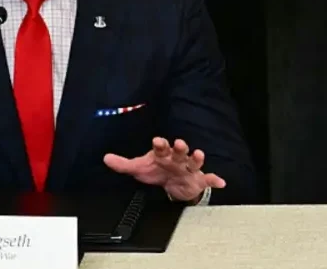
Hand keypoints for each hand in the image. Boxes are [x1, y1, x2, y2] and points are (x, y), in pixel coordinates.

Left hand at [103, 137, 224, 202]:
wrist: (173, 185)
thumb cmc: (157, 171)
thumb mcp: (140, 168)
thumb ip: (123, 164)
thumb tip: (106, 158)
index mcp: (163, 155)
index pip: (161, 147)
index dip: (160, 144)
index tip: (157, 140)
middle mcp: (177, 159)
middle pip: (180, 151)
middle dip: (180, 147)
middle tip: (179, 143)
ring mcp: (189, 168)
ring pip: (194, 161)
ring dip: (197, 158)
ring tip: (199, 155)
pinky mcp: (199, 179)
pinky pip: (208, 179)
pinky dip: (214, 180)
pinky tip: (220, 182)